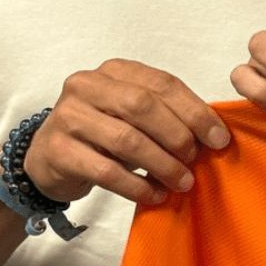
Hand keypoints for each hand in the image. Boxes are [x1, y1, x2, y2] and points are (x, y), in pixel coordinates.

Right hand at [23, 60, 229, 206]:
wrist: (46, 158)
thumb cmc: (101, 132)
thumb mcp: (132, 114)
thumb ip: (166, 113)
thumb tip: (213, 135)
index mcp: (114, 70)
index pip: (163, 84)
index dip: (195, 111)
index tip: (219, 138)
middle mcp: (87, 85)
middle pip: (143, 107)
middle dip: (177, 135)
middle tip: (196, 159)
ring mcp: (68, 117)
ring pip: (127, 140)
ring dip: (161, 164)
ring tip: (182, 181)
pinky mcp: (58, 151)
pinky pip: (106, 171)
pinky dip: (136, 185)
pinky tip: (155, 194)